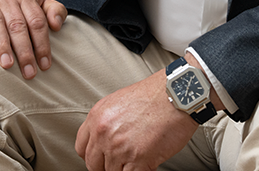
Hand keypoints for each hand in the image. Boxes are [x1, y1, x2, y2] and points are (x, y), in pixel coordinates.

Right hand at [0, 0, 67, 78]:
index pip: (37, 22)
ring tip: (7, 64)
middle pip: (17, 25)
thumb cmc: (17, 2)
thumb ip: (55, 10)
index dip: (42, 44)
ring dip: (2, 44)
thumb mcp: (39, 0)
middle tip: (28, 72)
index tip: (44, 65)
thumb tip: (57, 25)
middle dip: (24, 51)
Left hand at [75, 70, 197, 170]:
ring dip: (125, 169)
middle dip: (107, 167)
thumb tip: (106, 140)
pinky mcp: (138, 159)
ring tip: (137, 160)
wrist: (177, 94)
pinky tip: (146, 165)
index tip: (101, 159)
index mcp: (97, 117)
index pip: (81, 148)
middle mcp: (103, 132)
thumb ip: (108, 122)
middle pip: (94, 165)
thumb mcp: (119, 102)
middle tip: (121, 162)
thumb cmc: (155, 95)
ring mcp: (119, 147)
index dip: (93, 156)